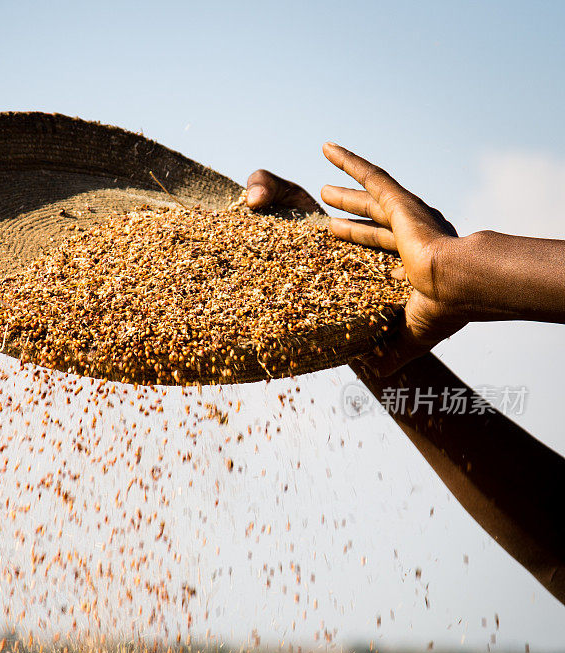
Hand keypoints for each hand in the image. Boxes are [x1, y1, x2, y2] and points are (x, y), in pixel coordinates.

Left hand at [247, 145, 464, 374]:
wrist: (460, 285)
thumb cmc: (441, 312)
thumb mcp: (408, 335)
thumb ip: (389, 351)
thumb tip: (371, 373)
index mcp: (416, 263)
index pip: (381, 252)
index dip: (361, 247)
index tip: (341, 246)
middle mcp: (412, 236)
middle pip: (371, 224)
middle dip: (350, 218)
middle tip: (326, 215)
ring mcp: (406, 216)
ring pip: (368, 199)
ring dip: (346, 193)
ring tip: (322, 190)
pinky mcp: (400, 201)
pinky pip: (370, 176)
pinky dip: (348, 161)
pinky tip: (326, 148)